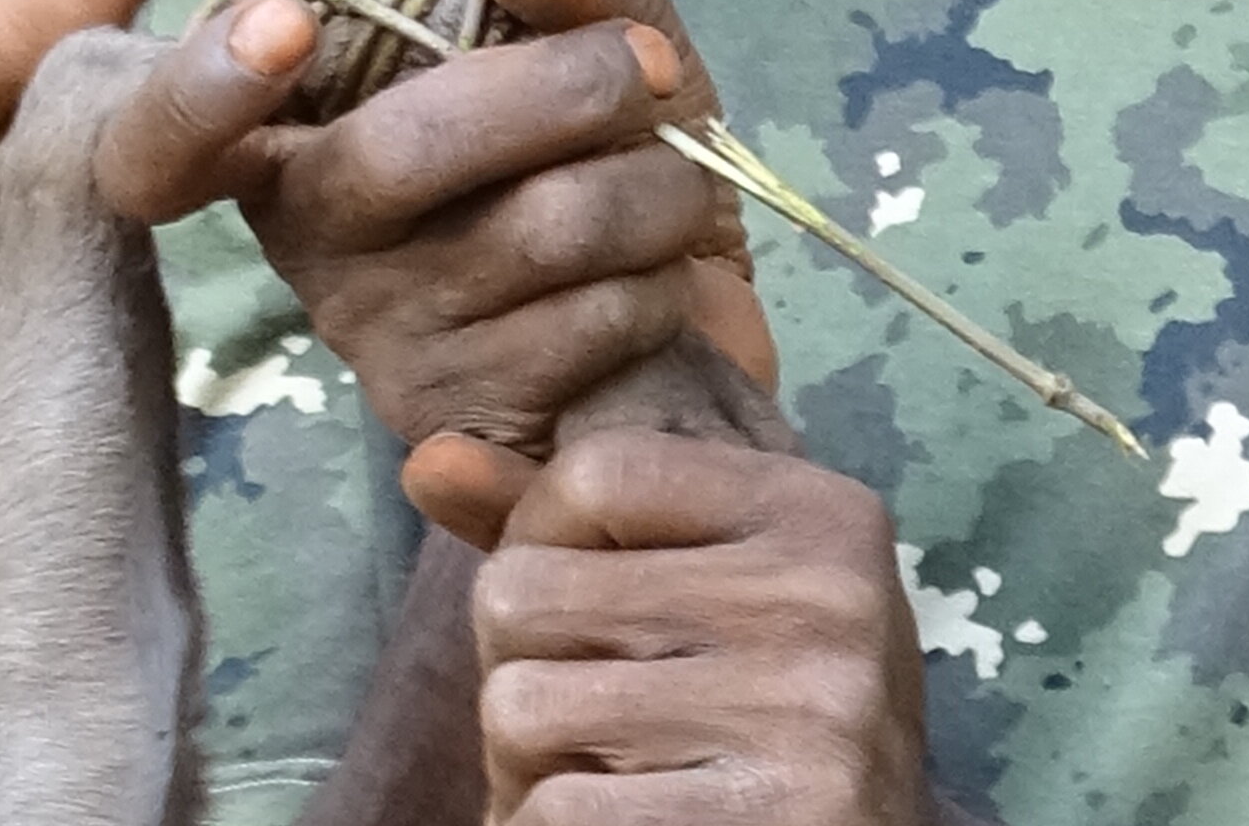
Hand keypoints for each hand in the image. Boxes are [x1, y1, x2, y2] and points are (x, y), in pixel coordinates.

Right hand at [97, 0, 777, 549]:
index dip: (198, 91)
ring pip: (534, 230)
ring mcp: (381, 342)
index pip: (162, 143)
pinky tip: (657, 280)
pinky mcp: (466, 423)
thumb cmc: (618, 160)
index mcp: (308, 132)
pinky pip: (586, 325)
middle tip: (644, 70)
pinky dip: (661, 280)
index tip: (282, 27)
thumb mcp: (610, 39)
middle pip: (398, 153)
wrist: (699, 327)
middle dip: (561, 88)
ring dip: (652, 188)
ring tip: (668, 186)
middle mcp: (314, 240)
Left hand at [475, 428, 931, 825]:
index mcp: (818, 513)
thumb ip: (578, 529)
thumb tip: (427, 460)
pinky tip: (616, 819)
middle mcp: (821, 599)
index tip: (569, 603)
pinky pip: (552, 812)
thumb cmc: (773, 711)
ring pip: (518, 710)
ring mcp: (800, 717)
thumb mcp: (719, 591)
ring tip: (594, 773)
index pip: (595, 472)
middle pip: (525, 592)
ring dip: (525, 764)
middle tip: (579, 715)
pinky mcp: (762, 821)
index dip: (535, 535)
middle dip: (521, 664)